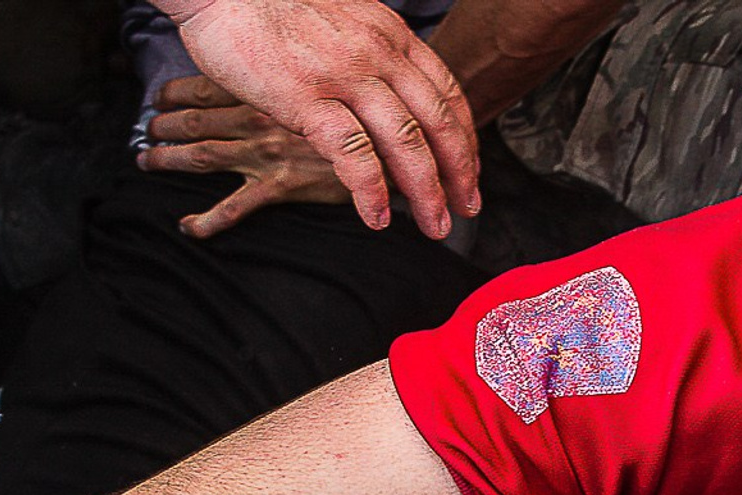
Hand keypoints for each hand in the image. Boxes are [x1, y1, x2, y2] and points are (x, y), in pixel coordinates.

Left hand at [144, 76, 351, 237]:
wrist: (398, 141)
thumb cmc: (368, 111)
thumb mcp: (332, 82)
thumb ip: (303, 81)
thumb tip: (284, 79)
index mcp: (269, 88)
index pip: (210, 84)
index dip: (178, 89)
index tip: (160, 93)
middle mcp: (261, 117)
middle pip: (197, 119)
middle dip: (165, 124)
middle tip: (147, 130)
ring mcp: (267, 152)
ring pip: (203, 155)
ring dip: (170, 159)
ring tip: (148, 161)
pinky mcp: (280, 184)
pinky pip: (234, 207)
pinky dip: (207, 220)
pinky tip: (187, 227)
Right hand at [159, 0, 477, 237]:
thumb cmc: (271, 6)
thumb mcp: (342, 19)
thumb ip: (369, 53)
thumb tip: (385, 92)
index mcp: (388, 33)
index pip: (445, 91)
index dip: (464, 136)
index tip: (470, 169)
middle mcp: (376, 52)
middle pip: (436, 121)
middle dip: (459, 171)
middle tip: (468, 207)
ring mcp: (343, 75)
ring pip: (405, 141)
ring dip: (427, 191)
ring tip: (435, 225)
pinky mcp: (306, 98)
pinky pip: (353, 153)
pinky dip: (371, 191)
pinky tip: (378, 217)